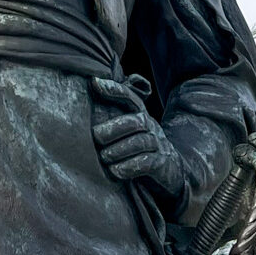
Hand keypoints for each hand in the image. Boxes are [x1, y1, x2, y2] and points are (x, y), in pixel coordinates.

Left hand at [90, 77, 187, 201]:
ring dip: (118, 150)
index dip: (113, 89)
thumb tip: (84, 107)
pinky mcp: (161, 163)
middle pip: (134, 122)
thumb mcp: (129, 131)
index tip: (94, 83)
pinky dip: (128, 167)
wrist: (170, 169)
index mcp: (140, 115)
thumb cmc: (139, 149)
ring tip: (104, 157)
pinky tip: (115, 171)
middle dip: (113, 128)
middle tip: (96, 137)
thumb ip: (113, 121)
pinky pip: (146, 163)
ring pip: (140, 142)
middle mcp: (150, 126)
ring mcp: (157, 144)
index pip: (129, 97)